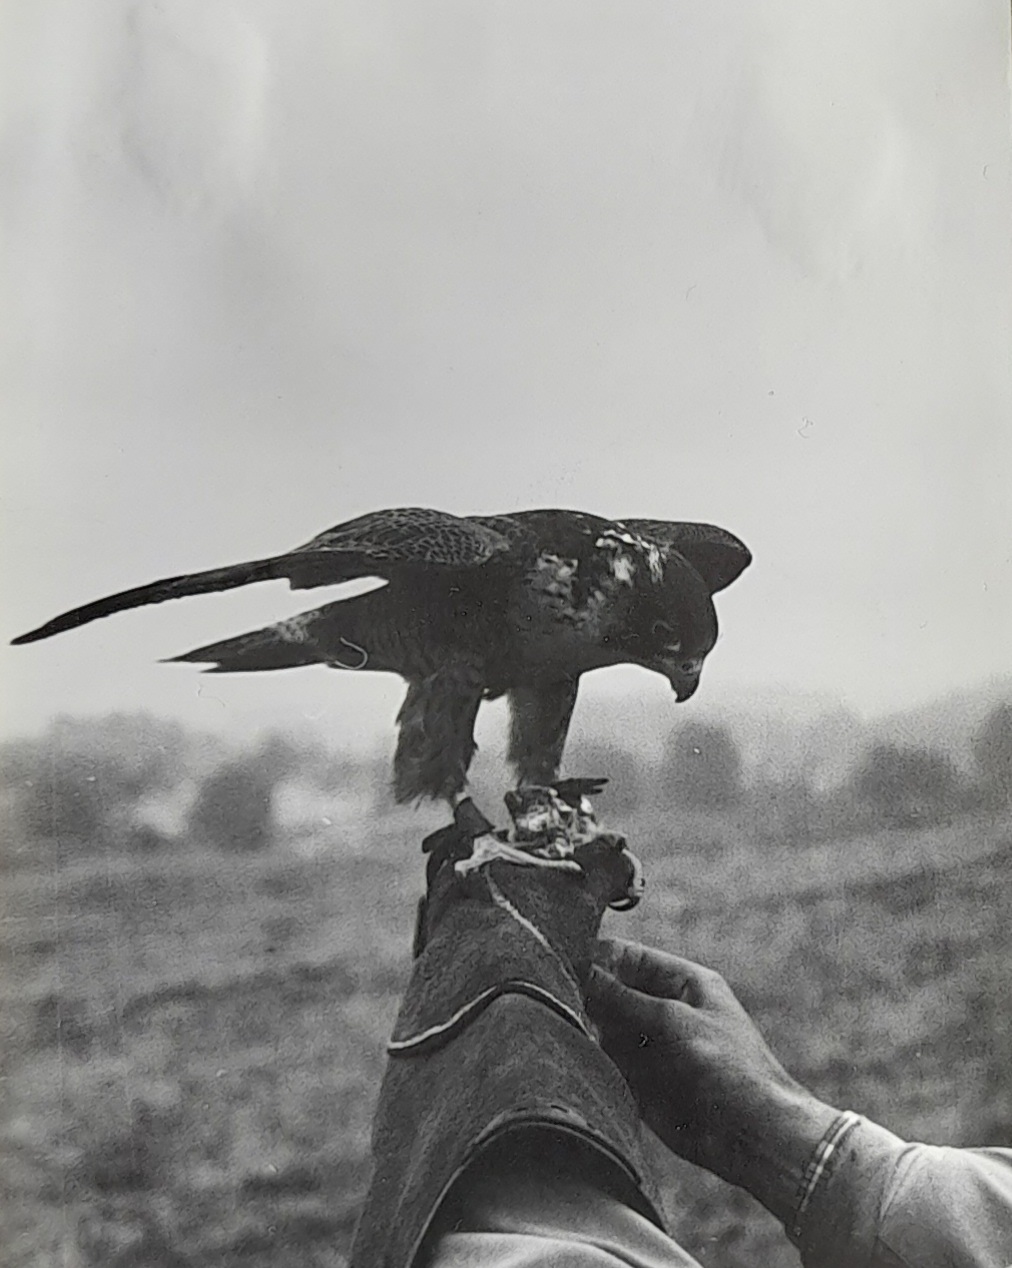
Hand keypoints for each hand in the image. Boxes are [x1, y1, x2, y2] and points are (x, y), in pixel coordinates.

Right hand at [587, 939, 838, 1221]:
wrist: (753, 1134)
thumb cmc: (731, 1066)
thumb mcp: (675, 1020)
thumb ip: (624, 998)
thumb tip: (583, 971)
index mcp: (684, 983)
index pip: (630, 958)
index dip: (600, 959)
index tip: (566, 962)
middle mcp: (665, 1010)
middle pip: (613, 992)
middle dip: (590, 996)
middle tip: (563, 999)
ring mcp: (652, 1046)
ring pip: (605, 1028)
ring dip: (588, 1029)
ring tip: (573, 1030)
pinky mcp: (641, 1082)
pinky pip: (607, 1063)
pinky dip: (593, 1060)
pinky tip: (579, 1058)